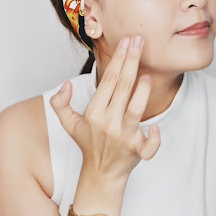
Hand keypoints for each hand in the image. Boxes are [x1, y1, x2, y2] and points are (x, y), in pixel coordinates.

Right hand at [50, 36, 160, 181]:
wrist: (101, 174)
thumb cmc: (89, 144)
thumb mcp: (69, 123)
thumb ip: (60, 103)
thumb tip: (66, 85)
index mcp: (94, 113)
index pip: (108, 80)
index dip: (118, 59)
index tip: (125, 42)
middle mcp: (109, 123)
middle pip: (123, 87)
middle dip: (131, 61)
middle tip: (139, 41)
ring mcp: (123, 137)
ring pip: (136, 109)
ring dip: (143, 90)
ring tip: (147, 73)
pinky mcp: (136, 151)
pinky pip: (148, 146)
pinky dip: (154, 138)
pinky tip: (156, 127)